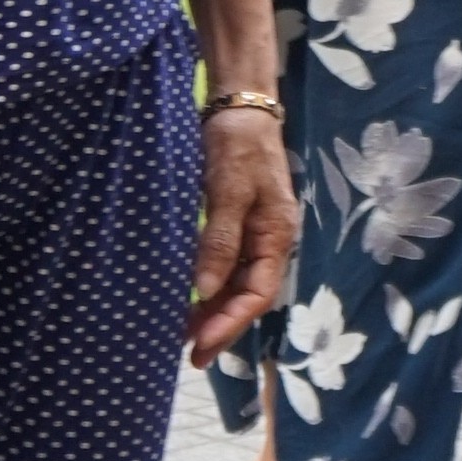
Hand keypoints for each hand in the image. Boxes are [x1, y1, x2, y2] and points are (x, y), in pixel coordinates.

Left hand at [186, 92, 297, 361]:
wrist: (241, 105)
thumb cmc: (237, 145)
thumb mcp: (228, 192)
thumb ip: (219, 241)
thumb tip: (204, 291)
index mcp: (276, 236)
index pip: (257, 295)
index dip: (230, 325)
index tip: (200, 347)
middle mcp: (270, 240)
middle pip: (249, 296)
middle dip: (222, 327)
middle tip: (191, 355)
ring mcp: (256, 232)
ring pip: (237, 284)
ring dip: (214, 311)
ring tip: (185, 334)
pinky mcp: (239, 223)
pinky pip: (228, 266)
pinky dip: (211, 287)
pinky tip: (191, 298)